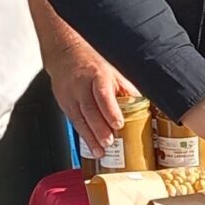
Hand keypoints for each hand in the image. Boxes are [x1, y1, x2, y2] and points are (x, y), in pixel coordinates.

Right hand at [45, 40, 135, 155]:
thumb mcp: (112, 71)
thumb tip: (141, 103)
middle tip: (109, 143)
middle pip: (90, 110)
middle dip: (99, 129)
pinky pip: (73, 121)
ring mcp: (70, 95)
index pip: (103, 94)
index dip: (110, 111)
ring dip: (90, 137)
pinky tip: (90, 145)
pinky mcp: (63, 103)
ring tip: (100, 151)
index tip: (118, 124)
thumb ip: (125, 88)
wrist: (64, 54)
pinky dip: (82, 135)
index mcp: (97, 75)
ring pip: (80, 119)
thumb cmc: (91, 63)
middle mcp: (81, 85)